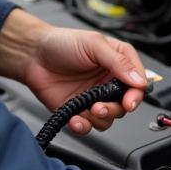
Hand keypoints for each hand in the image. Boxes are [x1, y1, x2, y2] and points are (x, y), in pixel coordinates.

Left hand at [0, 17, 147, 134]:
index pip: (137, 82)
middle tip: (101, 106)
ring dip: (100, 118)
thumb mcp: (94, 45)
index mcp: (118, 62)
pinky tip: (76, 119)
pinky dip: (84, 126)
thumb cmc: (61, 43)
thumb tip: (138, 80)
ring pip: (109, 118)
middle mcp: (108, 81)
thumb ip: (118, 62)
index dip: (136, 94)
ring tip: (87, 110)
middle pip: (125, 104)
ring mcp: (94, 97)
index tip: (129, 101)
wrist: (32, 55)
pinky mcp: (78, 110)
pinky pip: (88, 126)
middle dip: (115, 109)